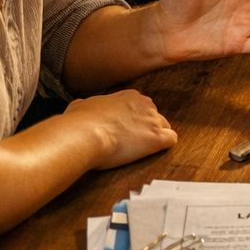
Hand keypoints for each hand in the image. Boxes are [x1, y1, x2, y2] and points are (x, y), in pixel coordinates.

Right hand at [59, 89, 176, 169]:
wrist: (83, 134)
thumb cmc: (78, 122)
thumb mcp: (80, 105)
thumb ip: (88, 106)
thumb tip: (81, 108)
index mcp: (129, 96)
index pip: (140, 107)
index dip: (134, 120)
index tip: (125, 129)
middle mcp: (145, 105)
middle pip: (155, 117)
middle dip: (146, 129)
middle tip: (131, 141)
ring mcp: (153, 120)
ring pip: (164, 128)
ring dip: (155, 138)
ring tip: (140, 150)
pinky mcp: (157, 138)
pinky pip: (171, 140)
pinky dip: (163, 147)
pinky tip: (152, 153)